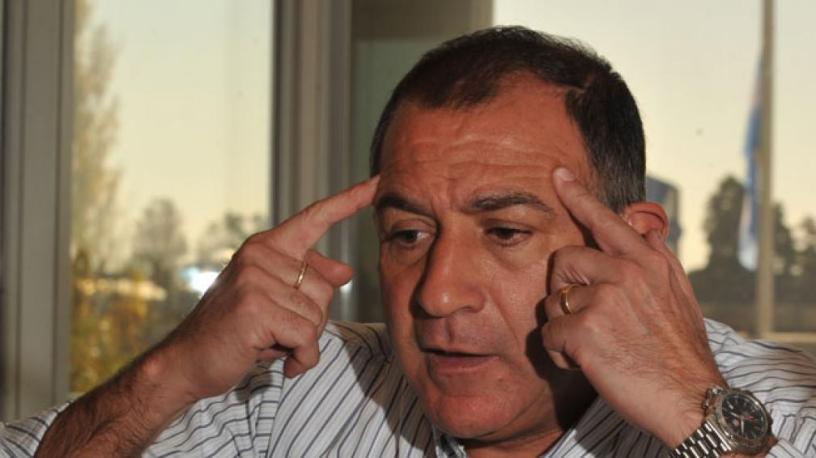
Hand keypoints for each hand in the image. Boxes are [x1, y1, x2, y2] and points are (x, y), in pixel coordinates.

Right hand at [154, 177, 378, 402]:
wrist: (186, 362)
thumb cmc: (236, 330)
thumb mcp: (273, 299)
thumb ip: (308, 282)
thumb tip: (345, 271)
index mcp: (266, 247)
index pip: (315, 218)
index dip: (349, 201)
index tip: (378, 182)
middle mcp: (260, 255)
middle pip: (325, 289)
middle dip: (310, 321)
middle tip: (275, 331)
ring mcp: (255, 280)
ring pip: (317, 317)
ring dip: (302, 343)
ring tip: (270, 343)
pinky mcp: (255, 308)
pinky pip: (306, 338)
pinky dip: (301, 359)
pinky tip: (280, 362)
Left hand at [541, 168, 723, 446]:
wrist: (692, 400)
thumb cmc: (681, 353)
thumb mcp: (680, 297)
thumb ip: (659, 261)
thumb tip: (647, 229)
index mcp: (648, 261)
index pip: (607, 220)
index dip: (578, 196)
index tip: (558, 174)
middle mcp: (626, 271)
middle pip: (564, 260)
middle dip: (566, 290)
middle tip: (587, 318)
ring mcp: (605, 298)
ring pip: (553, 301)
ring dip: (565, 327)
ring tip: (595, 346)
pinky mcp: (585, 329)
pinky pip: (550, 334)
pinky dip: (562, 355)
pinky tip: (589, 364)